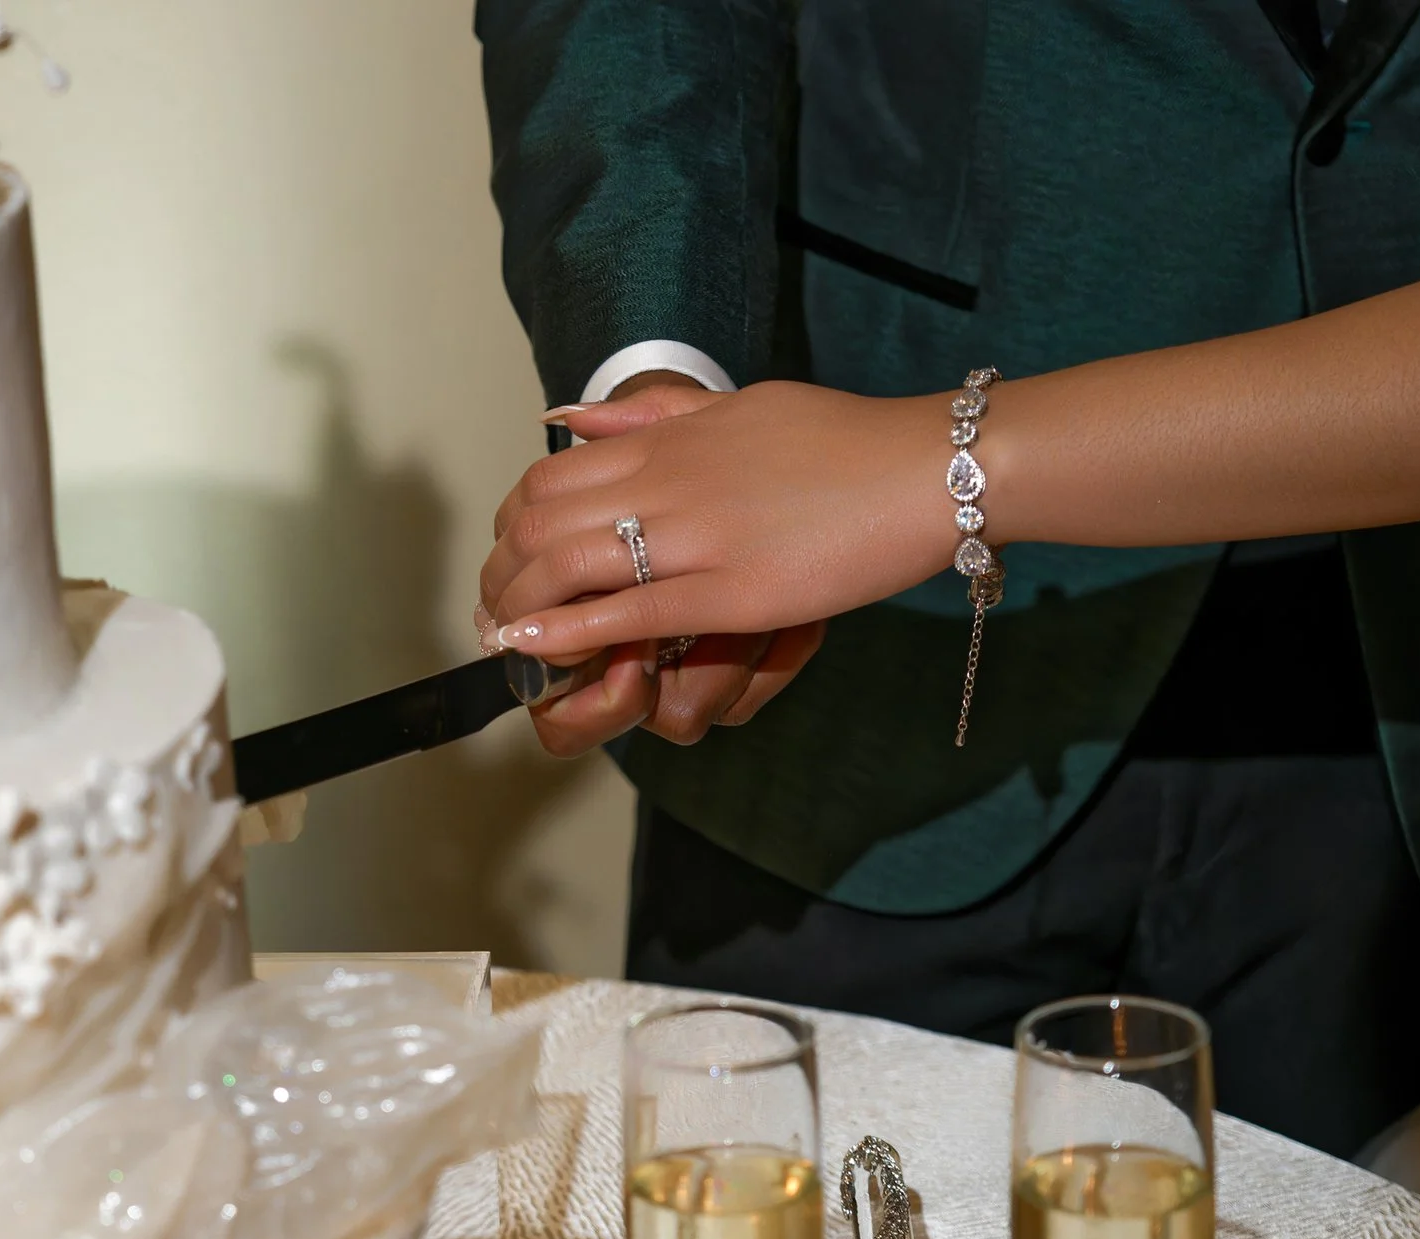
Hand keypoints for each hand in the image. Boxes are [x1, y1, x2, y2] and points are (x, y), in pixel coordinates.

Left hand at [490, 380, 838, 753]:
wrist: (926, 467)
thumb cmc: (841, 440)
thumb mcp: (735, 407)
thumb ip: (648, 419)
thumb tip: (568, 416)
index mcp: (666, 442)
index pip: (548, 477)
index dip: (509, 524)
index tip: (506, 558)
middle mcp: (667, 483)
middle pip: (540, 522)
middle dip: (500, 574)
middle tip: (493, 611)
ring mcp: (697, 538)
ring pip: (569, 567)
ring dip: (519, 609)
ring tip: (502, 640)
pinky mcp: (733, 591)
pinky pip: (629, 613)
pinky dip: (568, 633)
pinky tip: (533, 649)